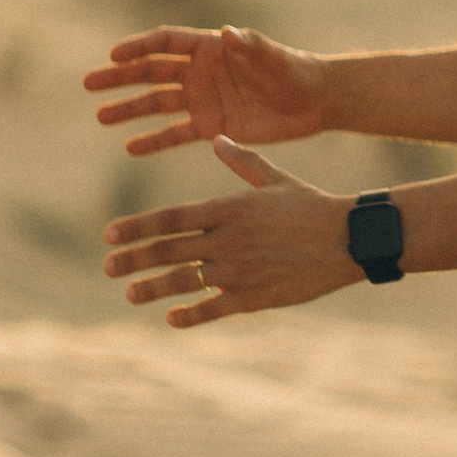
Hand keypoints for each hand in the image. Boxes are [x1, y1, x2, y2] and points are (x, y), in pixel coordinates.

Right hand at [83, 23, 330, 159]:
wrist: (314, 102)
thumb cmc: (296, 71)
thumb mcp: (274, 58)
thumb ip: (250, 46)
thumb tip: (228, 31)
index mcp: (211, 47)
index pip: (165, 42)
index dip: (139, 47)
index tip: (113, 55)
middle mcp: (200, 72)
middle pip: (151, 72)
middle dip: (120, 77)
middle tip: (89, 83)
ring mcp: (202, 100)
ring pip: (157, 104)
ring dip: (129, 109)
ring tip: (100, 116)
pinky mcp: (211, 127)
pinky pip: (175, 134)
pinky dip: (154, 141)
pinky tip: (131, 147)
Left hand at [102, 139, 358, 325]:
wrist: (349, 238)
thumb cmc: (311, 205)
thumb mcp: (275, 178)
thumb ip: (242, 162)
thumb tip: (217, 138)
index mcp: (228, 208)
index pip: (170, 218)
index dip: (136, 227)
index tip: (109, 235)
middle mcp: (227, 239)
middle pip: (168, 250)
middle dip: (134, 259)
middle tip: (107, 266)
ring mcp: (240, 270)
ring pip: (184, 281)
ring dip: (153, 288)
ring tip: (129, 293)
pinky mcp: (255, 297)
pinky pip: (214, 308)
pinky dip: (190, 315)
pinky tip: (171, 318)